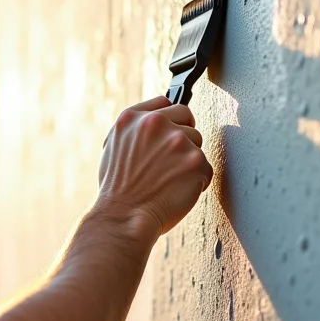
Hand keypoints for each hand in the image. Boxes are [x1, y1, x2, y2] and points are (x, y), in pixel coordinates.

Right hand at [96, 95, 212, 238]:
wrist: (123, 217)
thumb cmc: (117, 190)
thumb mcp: (113, 147)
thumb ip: (135, 130)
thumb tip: (154, 121)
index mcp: (131, 118)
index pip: (165, 102)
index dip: (169, 119)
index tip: (169, 132)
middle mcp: (155, 123)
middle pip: (186, 117)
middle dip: (183, 135)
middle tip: (170, 160)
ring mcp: (177, 141)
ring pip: (197, 142)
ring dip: (188, 159)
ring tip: (168, 179)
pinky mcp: (196, 161)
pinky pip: (205, 168)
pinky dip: (196, 181)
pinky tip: (176, 191)